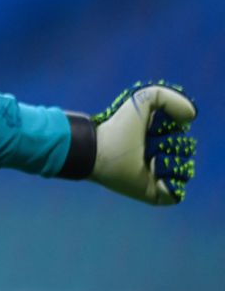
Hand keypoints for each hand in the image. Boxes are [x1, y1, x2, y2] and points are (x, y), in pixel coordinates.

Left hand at [91, 82, 196, 204]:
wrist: (99, 150)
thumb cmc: (118, 126)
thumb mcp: (141, 99)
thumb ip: (168, 97)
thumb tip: (191, 115)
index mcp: (160, 137)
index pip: (183, 135)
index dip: (170, 131)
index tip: (152, 128)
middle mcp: (161, 155)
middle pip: (186, 151)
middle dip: (169, 146)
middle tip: (146, 145)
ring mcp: (158, 176)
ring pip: (184, 171)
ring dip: (168, 164)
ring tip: (148, 160)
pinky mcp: (154, 193)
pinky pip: (176, 193)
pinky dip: (168, 185)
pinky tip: (154, 176)